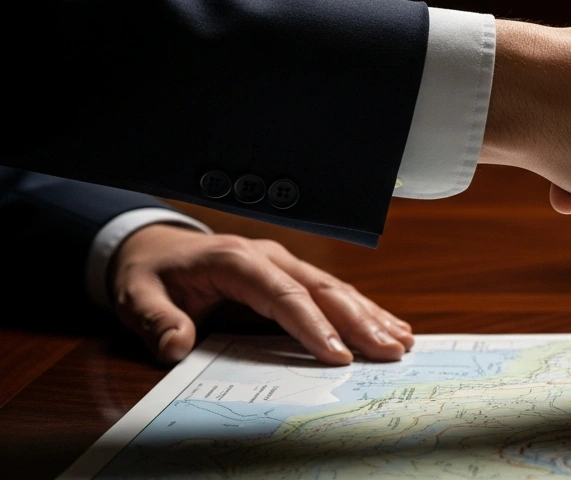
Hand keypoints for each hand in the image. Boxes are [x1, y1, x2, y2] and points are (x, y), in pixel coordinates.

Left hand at [111, 224, 413, 365]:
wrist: (153, 248)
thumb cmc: (149, 274)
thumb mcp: (136, 296)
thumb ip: (156, 320)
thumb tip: (176, 345)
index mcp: (236, 261)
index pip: (283, 294)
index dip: (312, 325)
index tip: (337, 356)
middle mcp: (269, 258)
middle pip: (322, 289)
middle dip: (359, 321)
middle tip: (389, 350)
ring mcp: (284, 264)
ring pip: (336, 289)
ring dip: (370, 316)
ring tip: (401, 340)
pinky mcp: (291, 275)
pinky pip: (330, 293)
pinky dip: (362, 310)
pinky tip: (387, 325)